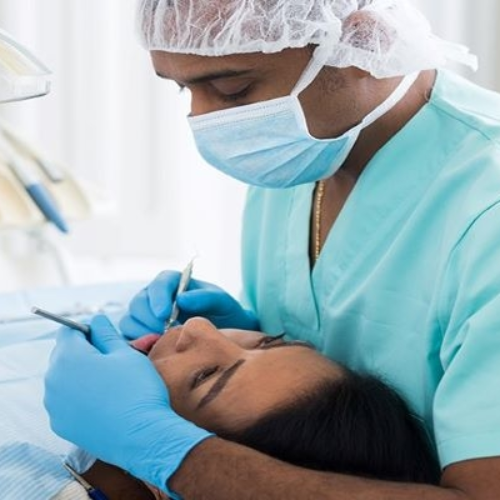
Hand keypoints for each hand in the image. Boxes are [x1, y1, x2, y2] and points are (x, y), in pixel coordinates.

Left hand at [44, 315, 211, 494]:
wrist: (143, 436)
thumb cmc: (137, 390)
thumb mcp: (126, 353)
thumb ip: (106, 333)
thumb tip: (96, 320)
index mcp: (68, 358)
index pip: (68, 331)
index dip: (88, 330)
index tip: (106, 339)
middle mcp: (53, 381)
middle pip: (65, 355)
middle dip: (86, 353)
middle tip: (114, 360)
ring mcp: (54, 406)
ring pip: (65, 379)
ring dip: (83, 375)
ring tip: (112, 382)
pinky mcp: (61, 425)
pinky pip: (66, 401)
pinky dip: (81, 397)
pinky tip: (105, 401)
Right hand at [120, 270, 258, 338]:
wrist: (224, 333)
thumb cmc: (223, 313)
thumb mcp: (221, 302)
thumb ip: (206, 297)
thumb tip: (181, 299)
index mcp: (172, 283)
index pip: (159, 284)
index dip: (158, 298)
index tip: (164, 314)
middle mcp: (154, 298)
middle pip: (138, 303)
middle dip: (149, 319)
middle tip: (163, 334)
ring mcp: (145, 317)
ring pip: (130, 322)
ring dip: (142, 334)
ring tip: (162, 344)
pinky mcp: (141, 336)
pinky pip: (129, 340)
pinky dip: (138, 346)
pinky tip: (154, 353)